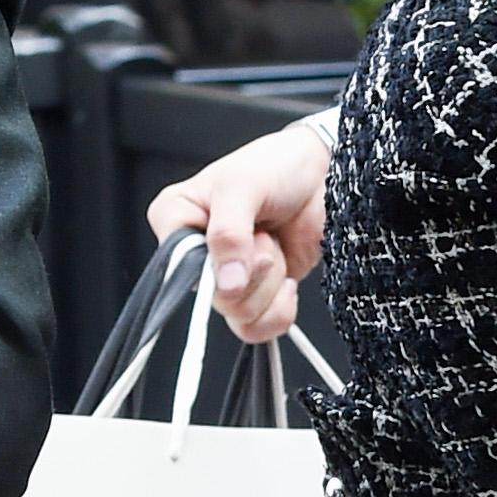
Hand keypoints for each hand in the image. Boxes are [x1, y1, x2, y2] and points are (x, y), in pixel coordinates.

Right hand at [147, 114, 335, 343]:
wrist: (321, 177)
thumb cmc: (275, 167)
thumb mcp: (244, 186)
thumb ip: (229, 233)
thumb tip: (227, 285)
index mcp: (176, 220)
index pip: (175, 267)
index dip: (214, 263)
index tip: (243, 239)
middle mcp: (194, 257)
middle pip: (216, 298)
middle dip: (254, 269)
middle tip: (264, 234)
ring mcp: (226, 280)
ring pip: (241, 315)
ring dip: (271, 283)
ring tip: (274, 245)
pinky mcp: (255, 297)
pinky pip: (258, 329)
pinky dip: (281, 309)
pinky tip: (287, 279)